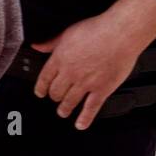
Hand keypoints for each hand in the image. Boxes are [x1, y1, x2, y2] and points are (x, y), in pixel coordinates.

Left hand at [31, 13, 147, 129]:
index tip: (39, 93)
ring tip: (62, 112)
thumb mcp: (67, 33)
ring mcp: (85, 83)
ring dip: (64, 109)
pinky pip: (91, 108)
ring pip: (70, 101)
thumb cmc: (95, 30)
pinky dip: (85, 118)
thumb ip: (50, 43)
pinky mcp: (102, 89)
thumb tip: (37, 46)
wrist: (119, 35)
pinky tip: (81, 124)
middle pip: (56, 91)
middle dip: (54, 97)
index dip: (40, 88)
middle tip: (54, 99)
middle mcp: (70, 73)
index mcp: (60, 59)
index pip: (44, 78)